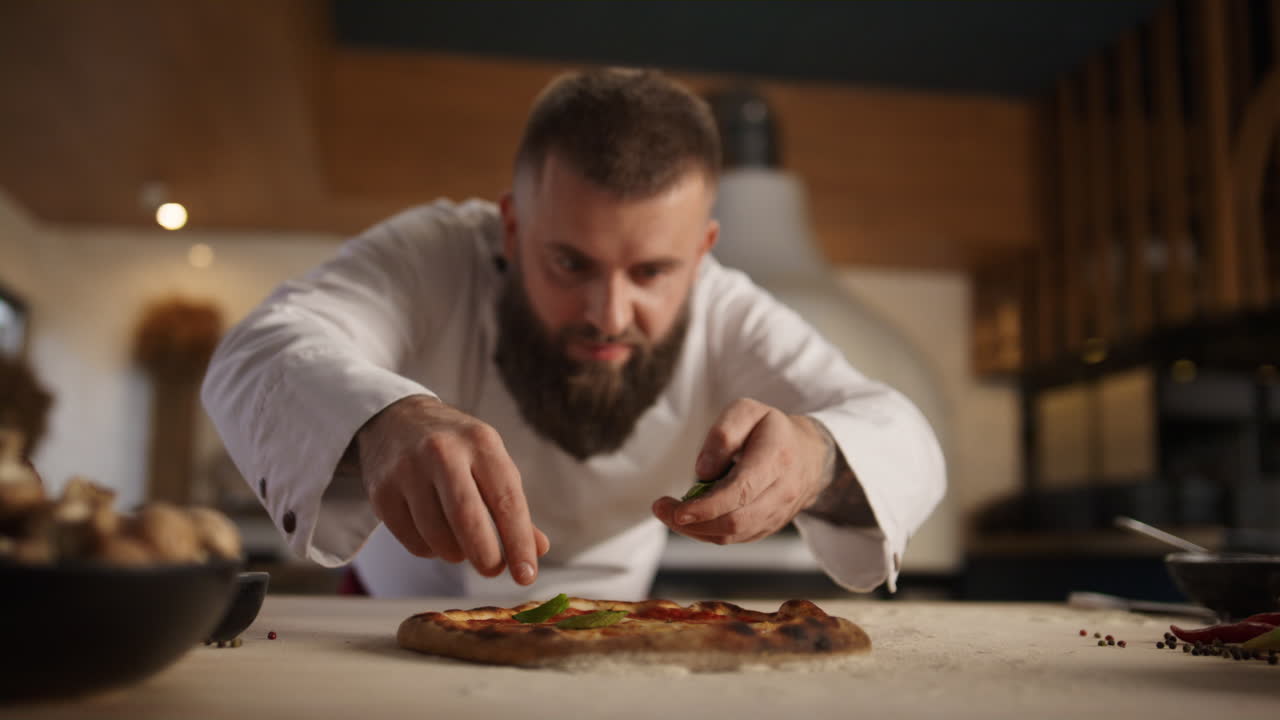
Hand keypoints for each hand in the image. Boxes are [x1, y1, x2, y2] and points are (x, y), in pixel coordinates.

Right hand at [357, 395, 549, 583]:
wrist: (396, 418)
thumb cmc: (456, 447)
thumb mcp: (490, 461)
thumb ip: (512, 505)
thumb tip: (537, 549)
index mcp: (480, 443)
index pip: (506, 500)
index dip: (519, 542)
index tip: (526, 574)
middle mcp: (442, 452)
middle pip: (468, 519)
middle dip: (486, 556)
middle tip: (493, 570)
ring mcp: (407, 471)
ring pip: (437, 536)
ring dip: (456, 554)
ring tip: (462, 545)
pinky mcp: (381, 492)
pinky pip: (413, 541)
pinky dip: (430, 550)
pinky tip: (435, 534)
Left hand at [652, 398, 831, 543]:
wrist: (810, 455)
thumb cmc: (771, 430)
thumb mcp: (748, 412)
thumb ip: (723, 434)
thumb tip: (703, 471)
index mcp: (776, 459)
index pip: (741, 491)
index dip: (707, 506)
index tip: (677, 509)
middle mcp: (782, 492)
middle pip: (735, 521)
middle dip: (692, 521)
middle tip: (661, 508)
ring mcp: (778, 514)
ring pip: (734, 535)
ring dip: (696, 530)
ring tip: (670, 513)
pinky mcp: (769, 527)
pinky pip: (736, 538)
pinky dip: (709, 533)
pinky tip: (693, 518)